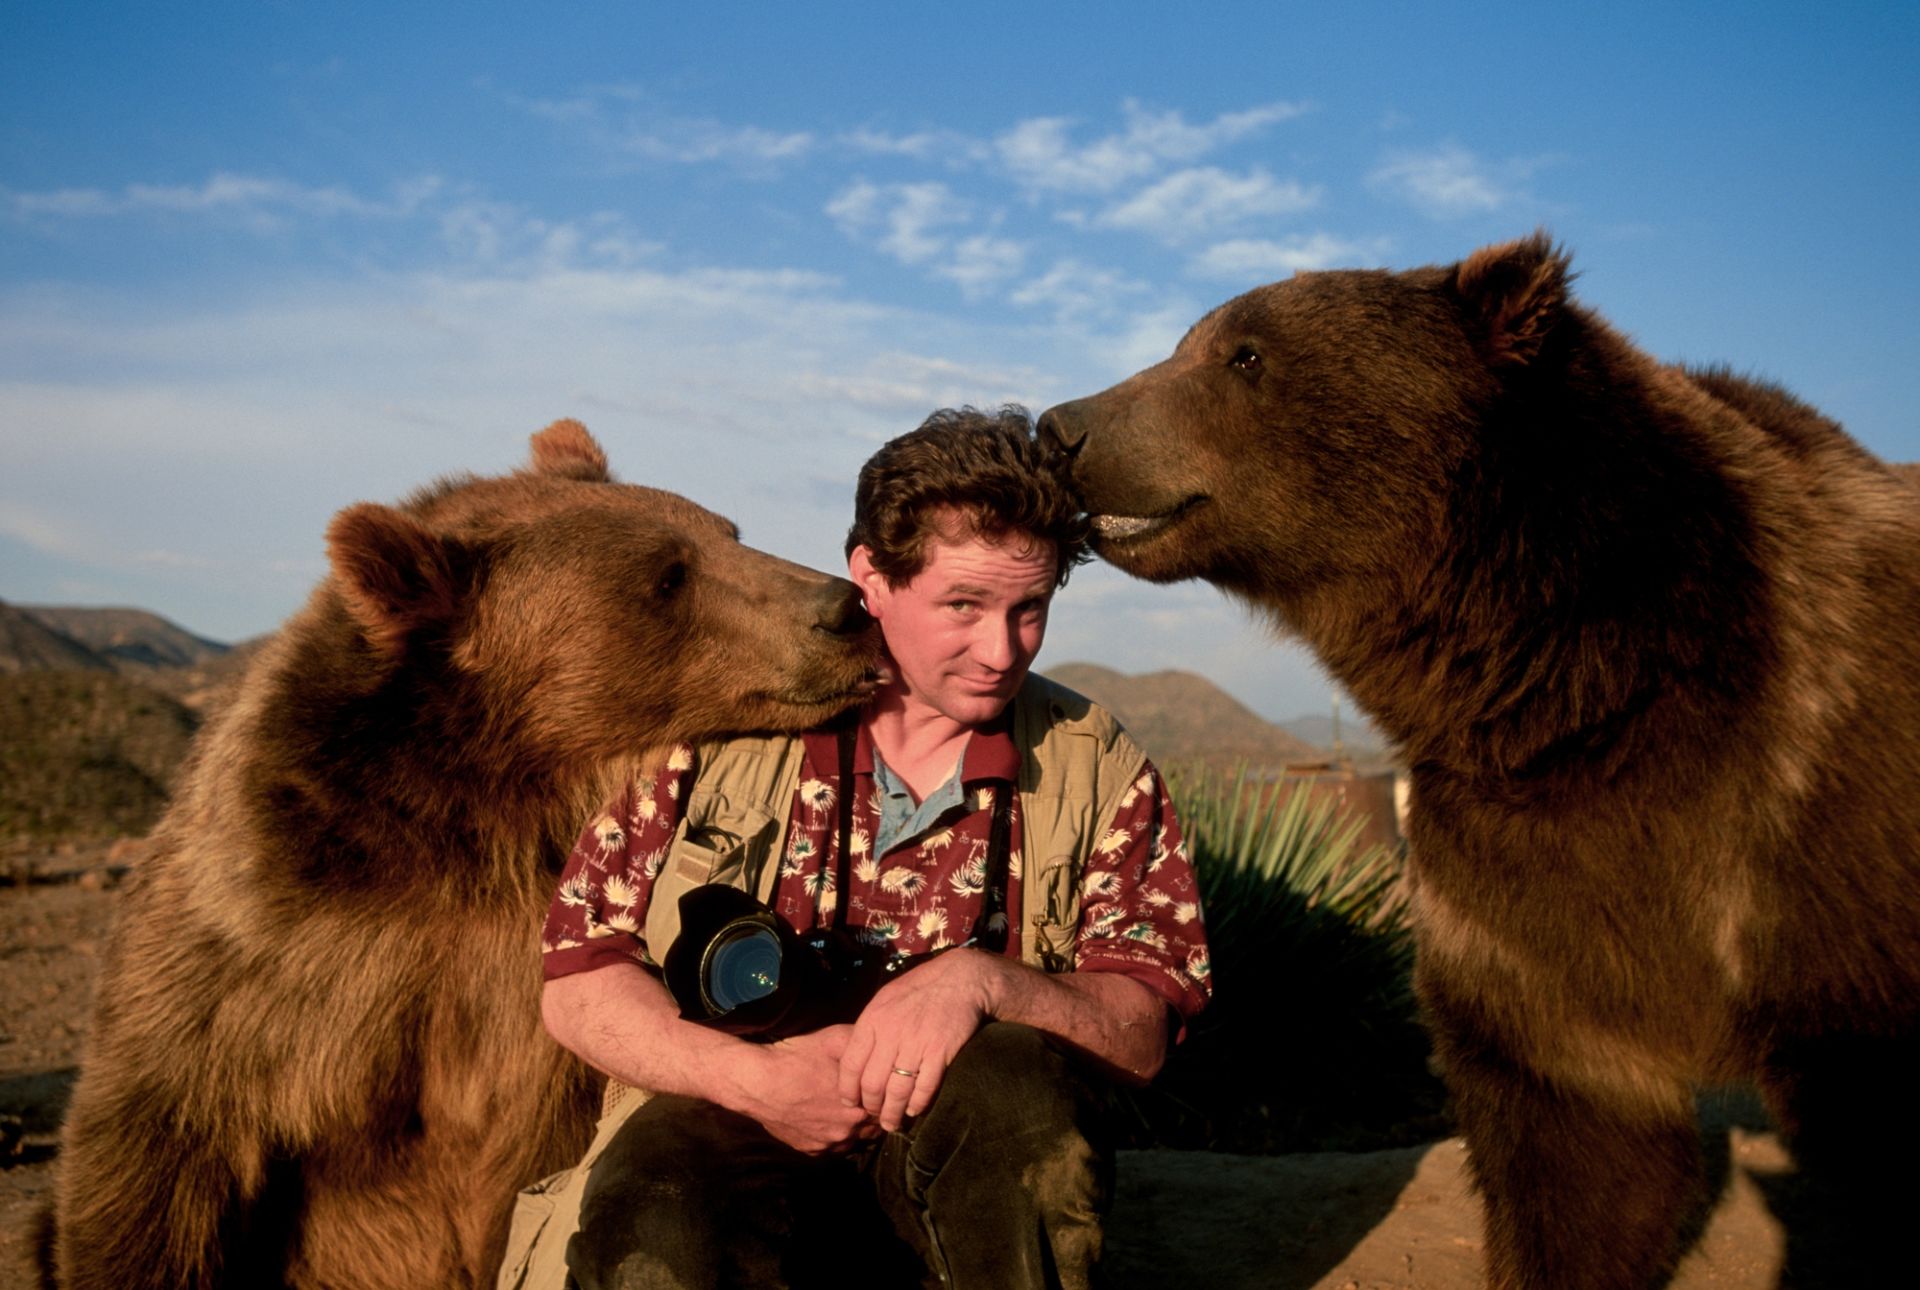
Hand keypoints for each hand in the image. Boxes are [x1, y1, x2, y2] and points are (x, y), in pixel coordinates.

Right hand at [735, 1024, 878, 1153]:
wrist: (758, 1082)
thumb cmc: (797, 1058)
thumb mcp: (835, 1040)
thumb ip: (864, 1046)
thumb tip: (882, 1046)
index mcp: (859, 1108)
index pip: (886, 1110)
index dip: (885, 1099)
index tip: (881, 1090)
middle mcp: (847, 1132)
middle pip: (872, 1128)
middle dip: (871, 1116)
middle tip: (864, 1100)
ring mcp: (827, 1144)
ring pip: (852, 1141)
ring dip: (853, 1129)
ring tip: (845, 1110)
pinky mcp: (810, 1151)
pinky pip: (830, 1148)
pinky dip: (832, 1136)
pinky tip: (826, 1119)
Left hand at [837, 949, 998, 1130]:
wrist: (961, 980)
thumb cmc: (921, 989)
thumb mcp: (886, 999)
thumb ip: (871, 1027)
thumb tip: (857, 1057)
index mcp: (873, 1020)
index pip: (850, 1064)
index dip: (848, 1089)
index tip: (851, 1102)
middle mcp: (891, 1033)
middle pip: (872, 1084)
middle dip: (871, 1106)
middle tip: (874, 1115)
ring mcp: (916, 1043)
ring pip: (897, 1091)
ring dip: (893, 1113)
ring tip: (892, 1123)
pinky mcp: (940, 1052)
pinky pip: (924, 1088)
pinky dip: (917, 1104)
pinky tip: (914, 1109)